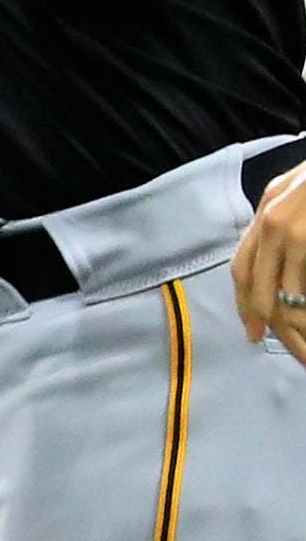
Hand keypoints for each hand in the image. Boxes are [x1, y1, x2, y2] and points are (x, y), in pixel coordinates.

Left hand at [234, 160, 305, 363]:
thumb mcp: (295, 193)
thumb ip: (282, 222)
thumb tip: (274, 257)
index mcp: (267, 210)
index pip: (242, 263)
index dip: (243, 299)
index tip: (250, 327)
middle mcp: (270, 221)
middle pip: (252, 281)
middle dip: (258, 317)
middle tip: (263, 342)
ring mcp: (289, 231)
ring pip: (279, 291)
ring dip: (289, 324)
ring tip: (302, 347)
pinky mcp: (305, 239)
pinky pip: (299, 287)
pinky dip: (303, 310)